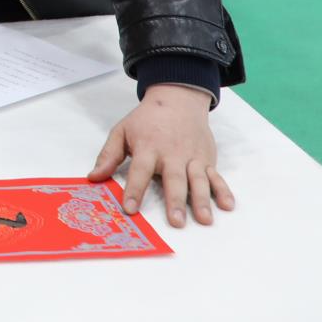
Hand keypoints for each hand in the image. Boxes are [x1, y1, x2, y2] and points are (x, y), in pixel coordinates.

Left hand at [88, 85, 234, 228]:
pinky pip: (216, 176)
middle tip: (176, 221)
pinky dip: (224, 190)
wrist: (178, 99)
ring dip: (202, 200)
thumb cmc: (146, 120)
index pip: (140, 171)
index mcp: (148, 147)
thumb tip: (93, 177)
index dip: (135, 190)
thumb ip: (109, 155)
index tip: (130, 209)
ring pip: (198, 180)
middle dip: (175, 200)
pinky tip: (228, 205)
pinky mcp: (206, 159)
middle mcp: (172, 154)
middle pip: (174, 179)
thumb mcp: (121, 131)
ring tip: (204, 219)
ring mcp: (192, 157)